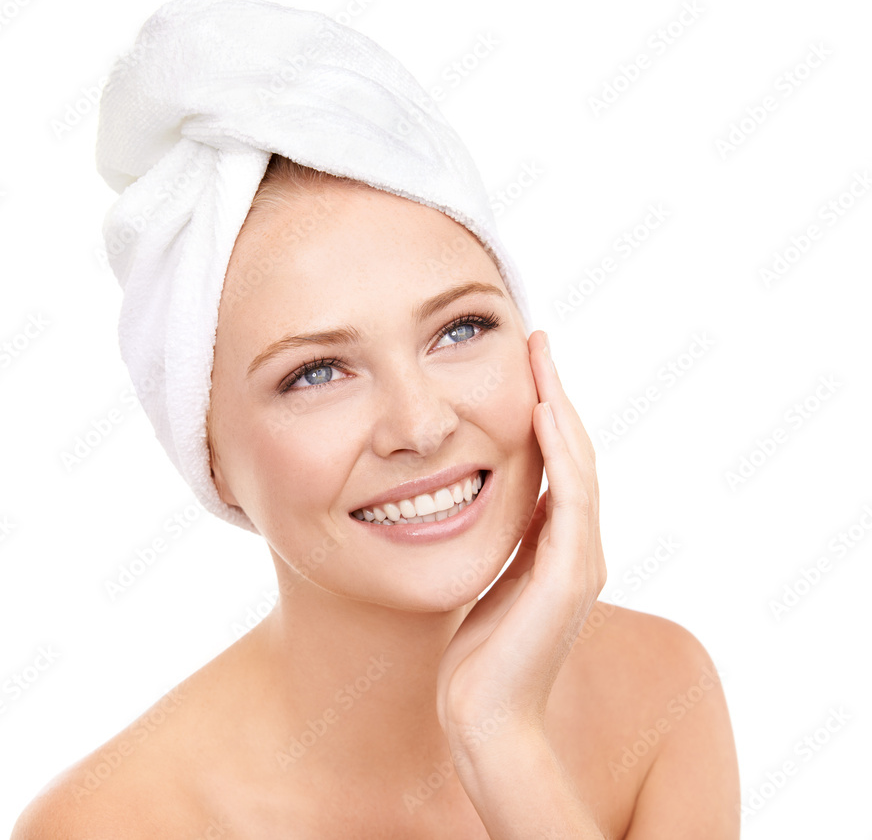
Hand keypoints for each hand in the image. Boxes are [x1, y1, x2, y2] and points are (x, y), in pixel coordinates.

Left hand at [436, 329, 606, 755]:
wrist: (483, 716)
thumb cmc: (477, 653)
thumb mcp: (488, 576)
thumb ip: (502, 539)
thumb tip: (486, 496)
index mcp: (556, 544)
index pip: (556, 461)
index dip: (543, 409)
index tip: (524, 362)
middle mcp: (578, 545)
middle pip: (573, 451)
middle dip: (553, 392)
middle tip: (537, 340)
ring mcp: (579, 560)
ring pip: (578, 464)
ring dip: (560, 407)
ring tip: (541, 358)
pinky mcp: (570, 576)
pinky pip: (570, 498)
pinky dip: (561, 452)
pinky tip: (542, 412)